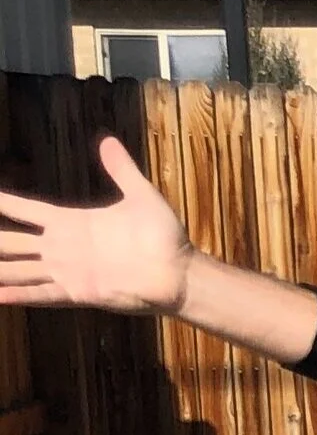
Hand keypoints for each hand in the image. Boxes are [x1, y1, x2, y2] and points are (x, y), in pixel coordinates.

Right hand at [0, 136, 193, 313]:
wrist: (181, 272)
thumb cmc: (164, 237)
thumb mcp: (141, 196)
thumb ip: (121, 169)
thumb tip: (106, 139)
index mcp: (70, 222)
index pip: (24, 210)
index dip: (2, 201)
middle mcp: (61, 247)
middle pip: (11, 241)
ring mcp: (67, 270)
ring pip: (18, 269)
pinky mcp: (79, 291)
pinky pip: (43, 293)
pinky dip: (20, 295)